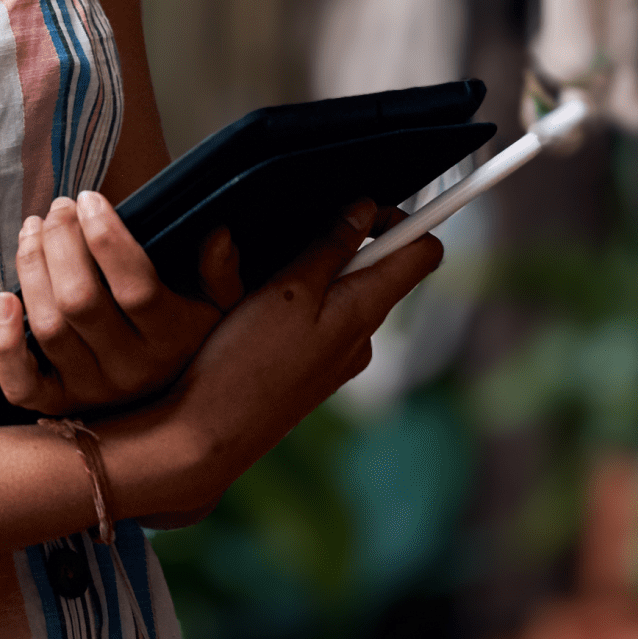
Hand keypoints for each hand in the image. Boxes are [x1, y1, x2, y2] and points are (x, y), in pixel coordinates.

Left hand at [0, 192, 243, 415]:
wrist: (170, 402)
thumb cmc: (185, 331)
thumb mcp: (217, 304)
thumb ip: (219, 271)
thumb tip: (217, 235)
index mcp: (172, 339)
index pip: (135, 288)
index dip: (106, 238)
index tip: (90, 199)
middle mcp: (131, 370)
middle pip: (80, 301)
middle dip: (61, 242)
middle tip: (59, 208)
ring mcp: (92, 390)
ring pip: (48, 328)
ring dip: (31, 269)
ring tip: (33, 230)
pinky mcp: (58, 404)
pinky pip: (23, 386)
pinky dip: (5, 344)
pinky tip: (3, 298)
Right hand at [108, 199, 443, 525]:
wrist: (213, 433)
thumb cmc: (247, 361)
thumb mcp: (287, 289)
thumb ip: (329, 248)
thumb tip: (365, 210)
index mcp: (366, 310)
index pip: (424, 252)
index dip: (405, 219)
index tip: (367, 205)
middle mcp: (364, 336)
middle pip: (381, 269)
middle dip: (344, 246)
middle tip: (295, 243)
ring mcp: (342, 357)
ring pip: (345, 294)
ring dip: (315, 276)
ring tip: (265, 286)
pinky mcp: (318, 371)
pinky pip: (322, 322)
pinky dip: (300, 306)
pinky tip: (260, 316)